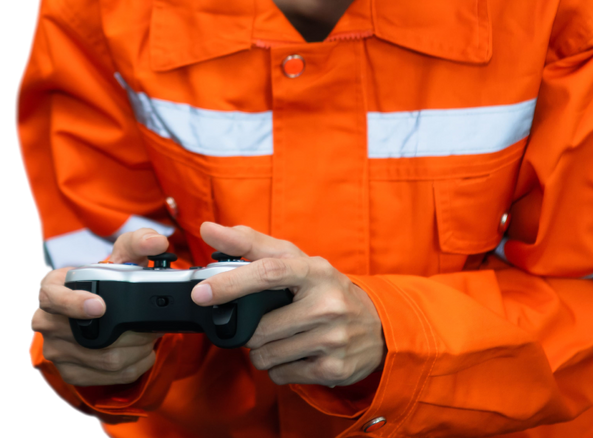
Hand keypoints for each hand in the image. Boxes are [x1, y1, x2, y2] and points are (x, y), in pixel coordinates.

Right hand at [31, 228, 168, 385]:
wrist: (104, 305)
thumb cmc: (108, 277)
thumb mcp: (122, 253)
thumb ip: (139, 242)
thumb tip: (156, 243)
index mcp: (51, 288)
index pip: (52, 296)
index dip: (74, 303)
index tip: (100, 306)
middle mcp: (47, 320)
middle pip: (84, 335)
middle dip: (127, 331)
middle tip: (149, 324)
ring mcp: (56, 349)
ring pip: (102, 359)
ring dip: (136, 348)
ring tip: (151, 334)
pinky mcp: (71, 372)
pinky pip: (106, 377)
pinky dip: (133, 365)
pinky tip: (143, 351)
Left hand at [191, 222, 386, 387]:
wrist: (379, 327)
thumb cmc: (326, 289)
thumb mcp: (297, 260)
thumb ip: (252, 244)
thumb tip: (208, 229)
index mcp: (315, 270)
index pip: (269, 271)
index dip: (231, 282)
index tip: (201, 291)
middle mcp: (327, 303)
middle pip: (259, 327)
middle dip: (252, 329)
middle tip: (268, 320)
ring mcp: (332, 338)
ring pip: (266, 354)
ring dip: (264, 349)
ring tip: (285, 336)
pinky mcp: (333, 369)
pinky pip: (280, 375)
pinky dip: (280, 367)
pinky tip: (298, 352)